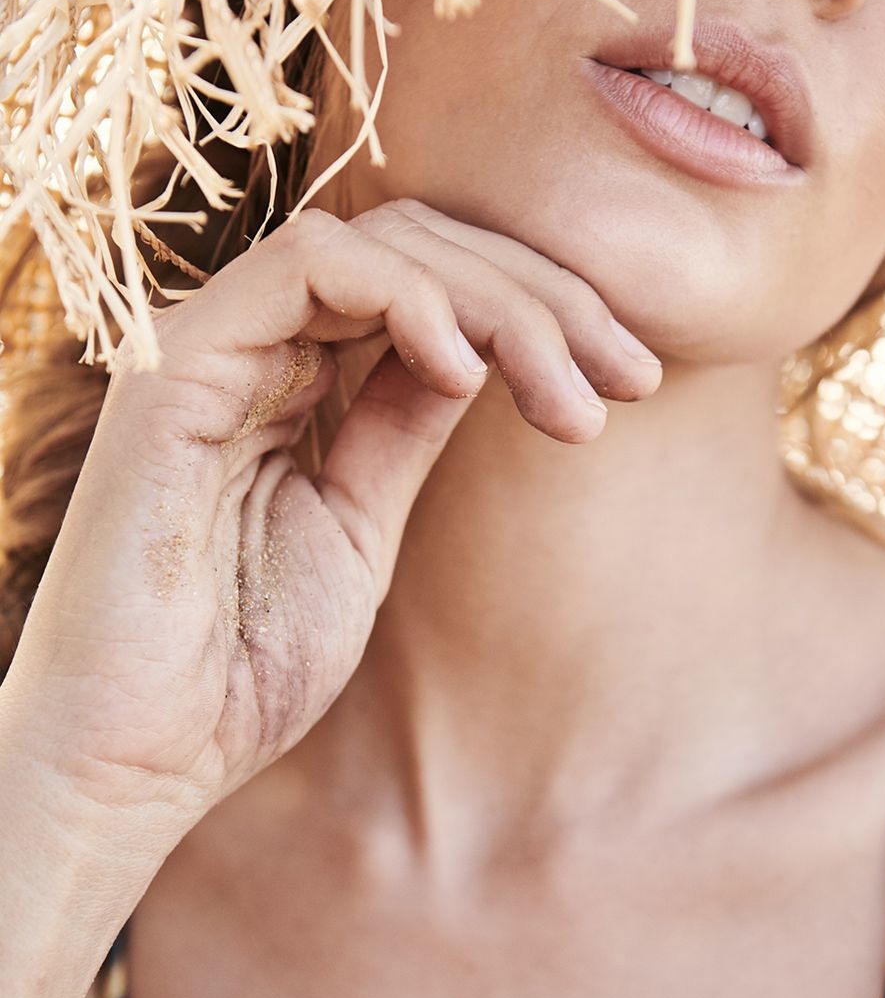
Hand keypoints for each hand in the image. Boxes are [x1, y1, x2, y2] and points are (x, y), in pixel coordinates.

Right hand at [4, 198, 661, 824]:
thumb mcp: (359, 527)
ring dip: (501, 302)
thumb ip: (401, 427)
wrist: (139, 757)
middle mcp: (251, 345)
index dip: (543, 311)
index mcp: (290, 380)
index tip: (629, 383)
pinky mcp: (177, 367)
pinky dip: (407, 297)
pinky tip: (467, 371)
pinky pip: (310, 265)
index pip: (432, 284)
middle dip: (547, 298)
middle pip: (423, 245)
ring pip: (382, 240)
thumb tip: (479, 353)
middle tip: (631, 377)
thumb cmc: (239, 668)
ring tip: (570, 394)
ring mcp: (211, 347)